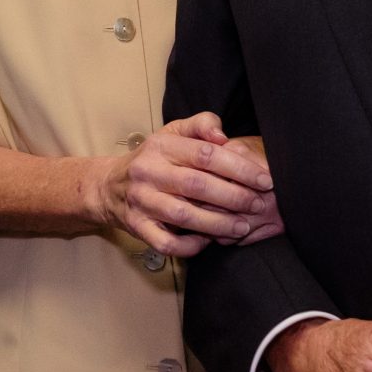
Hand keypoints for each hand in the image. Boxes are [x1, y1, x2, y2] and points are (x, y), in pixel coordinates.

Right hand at [90, 111, 275, 256]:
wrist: (108, 186)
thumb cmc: (152, 158)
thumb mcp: (172, 133)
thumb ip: (201, 125)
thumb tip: (223, 136)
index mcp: (161, 146)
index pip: (205, 154)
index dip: (239, 168)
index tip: (263, 179)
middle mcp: (148, 172)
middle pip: (197, 185)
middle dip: (234, 197)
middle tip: (258, 205)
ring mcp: (141, 201)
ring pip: (183, 216)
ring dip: (218, 224)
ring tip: (242, 227)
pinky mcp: (136, 227)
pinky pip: (165, 242)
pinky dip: (189, 245)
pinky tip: (207, 241)